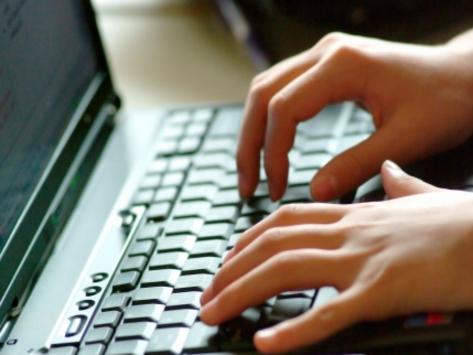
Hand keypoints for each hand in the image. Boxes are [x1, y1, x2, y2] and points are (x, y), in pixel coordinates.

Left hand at [200, 161, 472, 352]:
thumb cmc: (464, 222)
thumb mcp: (424, 198)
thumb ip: (400, 184)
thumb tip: (390, 170)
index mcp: (356, 214)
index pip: (286, 220)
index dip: (249, 238)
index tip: (229, 256)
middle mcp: (350, 232)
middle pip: (273, 246)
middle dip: (231, 270)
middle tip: (206, 293)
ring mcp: (364, 260)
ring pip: (286, 271)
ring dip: (242, 293)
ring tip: (213, 313)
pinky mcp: (384, 291)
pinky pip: (330, 312)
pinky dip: (294, 331)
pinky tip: (266, 344)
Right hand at [237, 32, 472, 200]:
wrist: (467, 75)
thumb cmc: (447, 101)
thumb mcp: (406, 138)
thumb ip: (357, 165)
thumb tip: (313, 192)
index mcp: (343, 64)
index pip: (284, 108)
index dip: (272, 152)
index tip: (275, 188)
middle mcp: (326, 53)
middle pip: (262, 94)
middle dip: (249, 143)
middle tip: (248, 185)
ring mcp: (323, 56)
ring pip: (265, 90)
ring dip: (253, 131)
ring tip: (252, 171)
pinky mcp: (326, 66)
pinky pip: (281, 90)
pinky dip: (269, 121)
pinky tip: (270, 146)